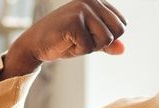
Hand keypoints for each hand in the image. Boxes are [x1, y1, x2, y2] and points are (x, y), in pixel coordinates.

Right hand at [0, 0, 126, 80]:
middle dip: (101, 43)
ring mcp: (83, 9)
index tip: (87, 35)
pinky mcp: (75, 21)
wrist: (35, 44)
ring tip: (73, 40)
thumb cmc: (63, 41)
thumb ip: (107, 43)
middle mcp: (92, 0)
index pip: (121, 25)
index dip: (106, 38)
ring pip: (106, 39)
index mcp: (98, 1)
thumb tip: (123, 49)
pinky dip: (78, 51)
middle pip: (118, 31)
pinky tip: (65, 42)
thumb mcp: (89, 42)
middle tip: (80, 39)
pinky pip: (89, 46)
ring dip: (89, 47)